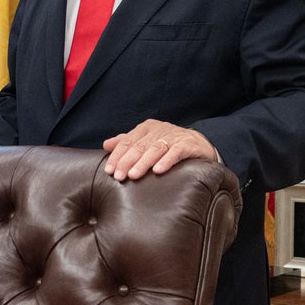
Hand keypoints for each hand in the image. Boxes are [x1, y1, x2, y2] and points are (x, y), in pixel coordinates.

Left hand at [102, 119, 217, 180]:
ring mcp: (173, 137)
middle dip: (127, 161)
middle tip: (118, 176)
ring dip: (143, 163)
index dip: (117, 156)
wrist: (199, 144)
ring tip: (133, 175)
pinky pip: (175, 153)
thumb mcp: (146, 141)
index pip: (127, 142)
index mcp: (146, 128)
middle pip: (139, 146)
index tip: (109, 171)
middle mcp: (158, 130)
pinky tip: (158, 171)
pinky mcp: (187, 145)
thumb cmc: (168, 144)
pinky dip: (166, 161)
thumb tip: (105, 145)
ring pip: (155, 149)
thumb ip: (127, 142)